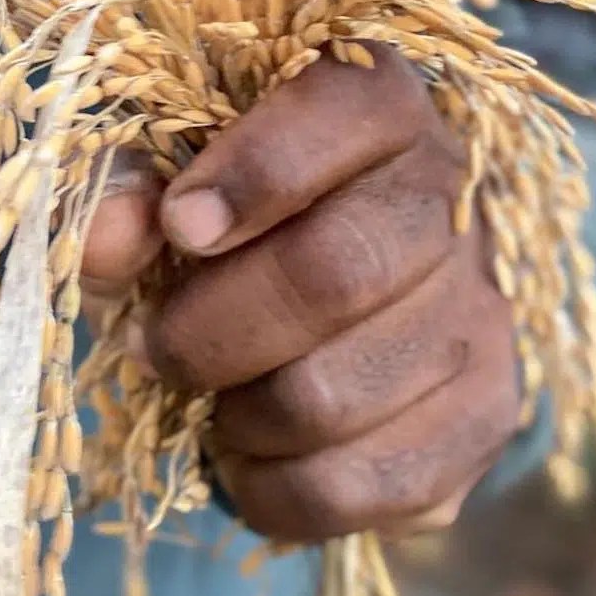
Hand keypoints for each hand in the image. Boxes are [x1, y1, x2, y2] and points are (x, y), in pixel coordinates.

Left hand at [80, 43, 519, 540]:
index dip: (254, 172)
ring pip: (337, 394)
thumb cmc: (242, 227)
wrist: (353, 306)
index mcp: (379, 104)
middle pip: (337, 272)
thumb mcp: (169, 184)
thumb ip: (126, 192)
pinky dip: (283, 491)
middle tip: (156, 348)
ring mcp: (484, 307)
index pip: (344, 111)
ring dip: (241, 416)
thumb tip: (104, 244)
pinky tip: (259, 456)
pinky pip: (374, 486)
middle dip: (211, 331)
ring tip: (219, 399)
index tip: (181, 229)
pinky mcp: (491, 409)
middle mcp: (452, 197)